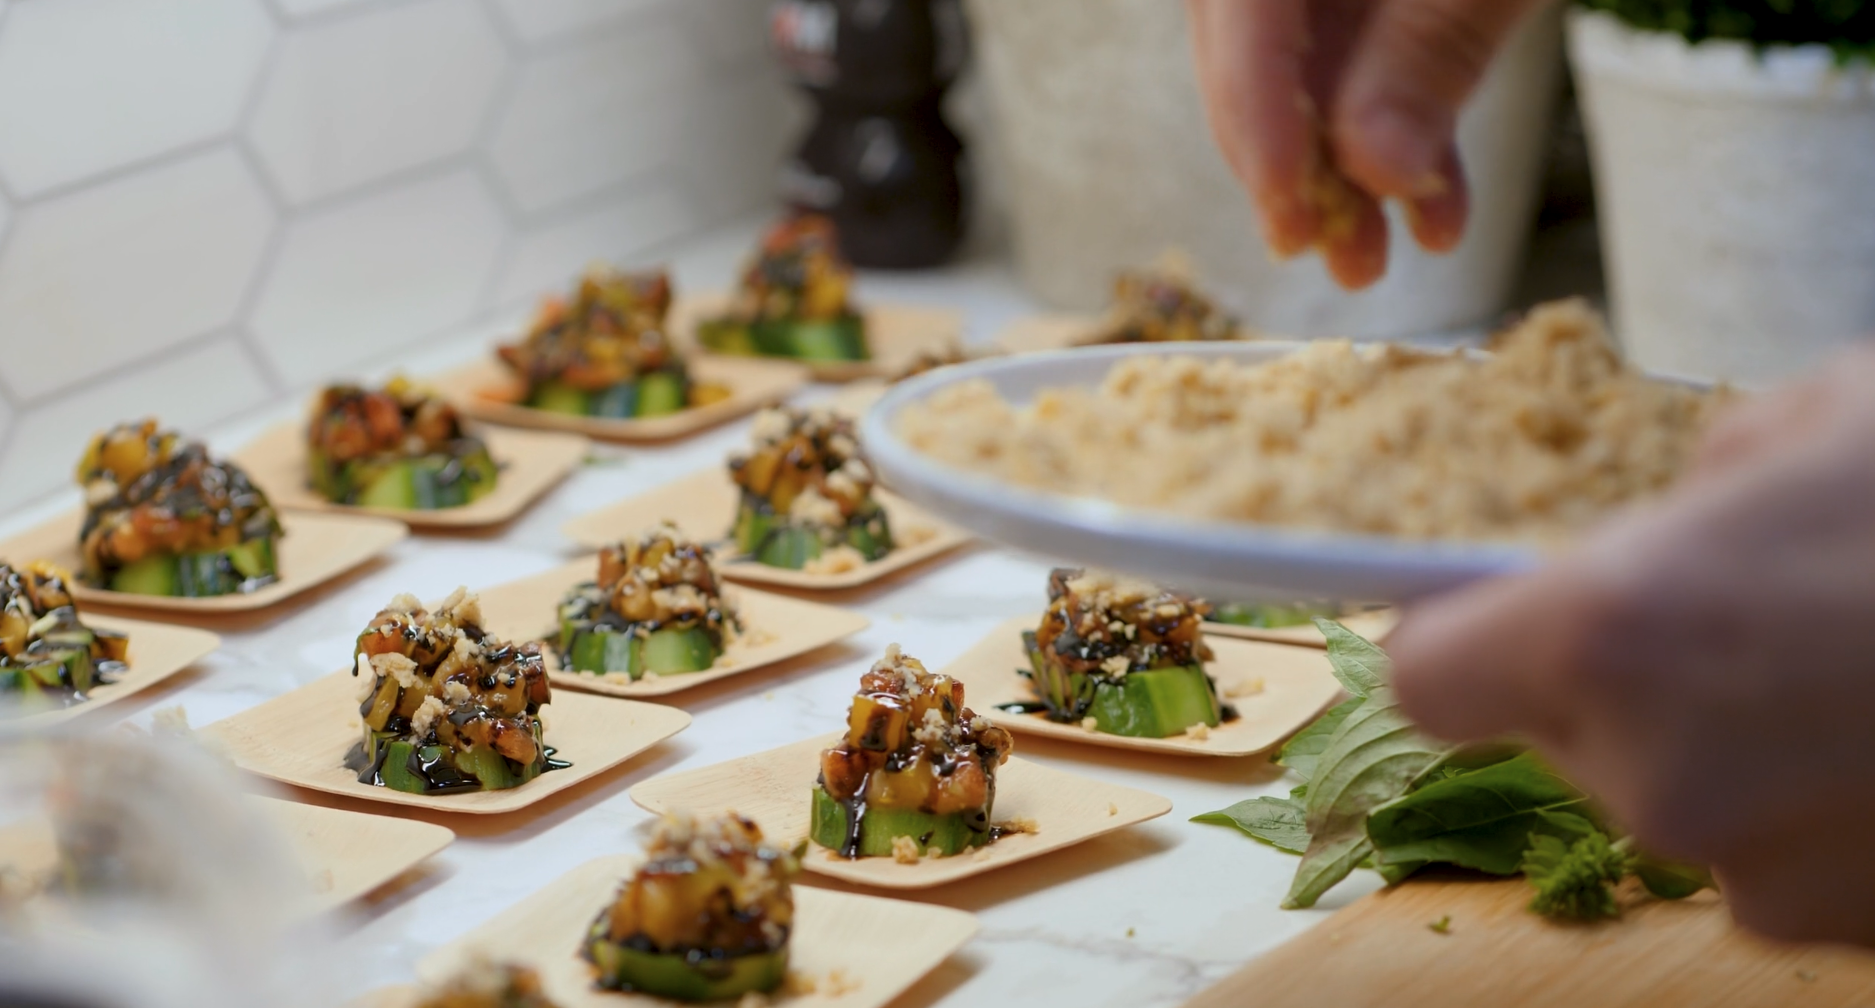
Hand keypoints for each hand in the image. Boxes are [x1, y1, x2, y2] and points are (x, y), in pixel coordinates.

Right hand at [1184, 0, 1551, 287]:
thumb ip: (1434, 45)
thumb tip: (1372, 165)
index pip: (1242, 6)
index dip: (1253, 107)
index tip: (1285, 200)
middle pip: (1250, 43)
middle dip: (1291, 159)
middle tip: (1317, 246)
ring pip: (1306, 67)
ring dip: (1341, 170)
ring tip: (1372, 258)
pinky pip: (1369, 61)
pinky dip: (1400, 135)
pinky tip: (1433, 210)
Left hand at [1388, 347, 1874, 944]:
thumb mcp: (1830, 420)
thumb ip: (1703, 485)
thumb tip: (1672, 524)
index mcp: (1615, 635)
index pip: (1431, 676)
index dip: (1459, 637)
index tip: (1490, 612)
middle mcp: (1664, 783)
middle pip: (1565, 741)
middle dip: (1625, 681)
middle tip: (1749, 610)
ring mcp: (1771, 883)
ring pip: (1689, 808)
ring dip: (1744, 747)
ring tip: (1869, 664)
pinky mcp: (1862, 939)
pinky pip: (1795, 861)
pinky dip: (1835, 808)